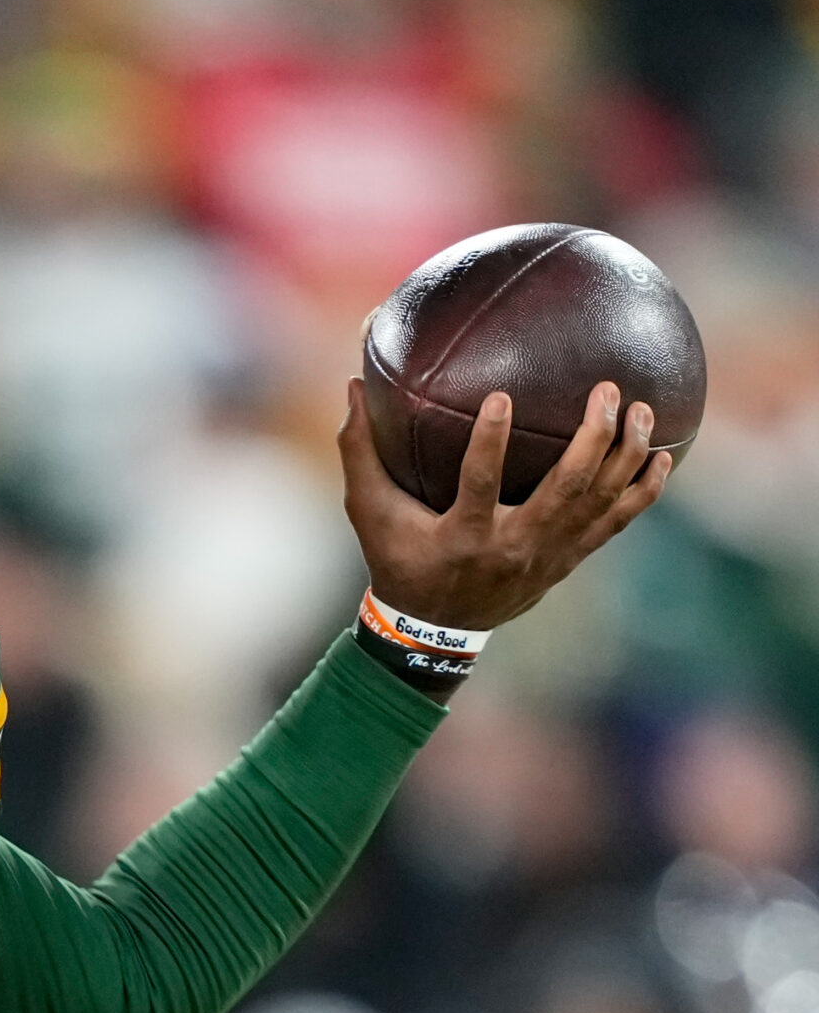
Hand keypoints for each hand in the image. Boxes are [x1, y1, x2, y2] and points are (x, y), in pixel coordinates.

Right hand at [338, 376, 672, 630]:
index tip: (503, 397)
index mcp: (463, 535)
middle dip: (593, 438)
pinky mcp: (569, 559)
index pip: (480, 484)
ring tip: (640, 410)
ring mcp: (549, 555)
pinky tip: (662, 456)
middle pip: (567, 490)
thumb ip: (359, 451)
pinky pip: (617, 522)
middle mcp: (514, 546)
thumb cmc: (397, 559)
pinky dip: (644, 491)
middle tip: (606, 391)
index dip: (490, 442)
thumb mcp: (368, 511)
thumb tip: (350, 385)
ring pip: (601, 502)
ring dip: (626, 455)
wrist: (434, 628)